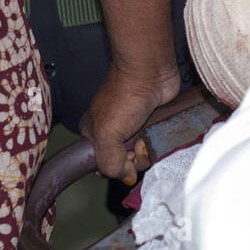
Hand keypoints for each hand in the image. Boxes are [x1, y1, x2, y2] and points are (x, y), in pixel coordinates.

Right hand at [80, 63, 179, 182]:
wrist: (150, 73)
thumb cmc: (125, 96)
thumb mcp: (106, 135)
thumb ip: (109, 163)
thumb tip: (126, 177)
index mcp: (93, 133)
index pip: (101, 165)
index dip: (114, 167)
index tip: (123, 159)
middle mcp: (111, 132)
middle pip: (123, 163)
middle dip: (133, 160)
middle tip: (136, 144)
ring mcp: (132, 128)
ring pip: (141, 156)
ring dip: (146, 151)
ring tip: (146, 136)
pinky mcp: (151, 124)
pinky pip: (154, 144)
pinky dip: (157, 143)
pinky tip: (156, 132)